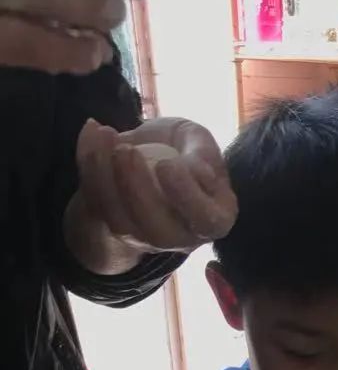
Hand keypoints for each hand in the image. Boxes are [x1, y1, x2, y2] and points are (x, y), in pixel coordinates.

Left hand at [69, 116, 237, 261]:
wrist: (152, 153)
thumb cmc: (186, 149)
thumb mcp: (199, 140)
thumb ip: (202, 152)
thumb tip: (194, 169)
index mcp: (215, 218)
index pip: (206, 220)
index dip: (185, 197)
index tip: (166, 165)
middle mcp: (182, 237)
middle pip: (159, 233)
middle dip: (138, 192)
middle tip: (127, 151)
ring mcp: (146, 238)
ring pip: (122, 224)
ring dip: (107, 179)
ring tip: (105, 135)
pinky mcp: (115, 226)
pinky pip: (97, 205)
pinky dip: (89, 168)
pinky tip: (93, 132)